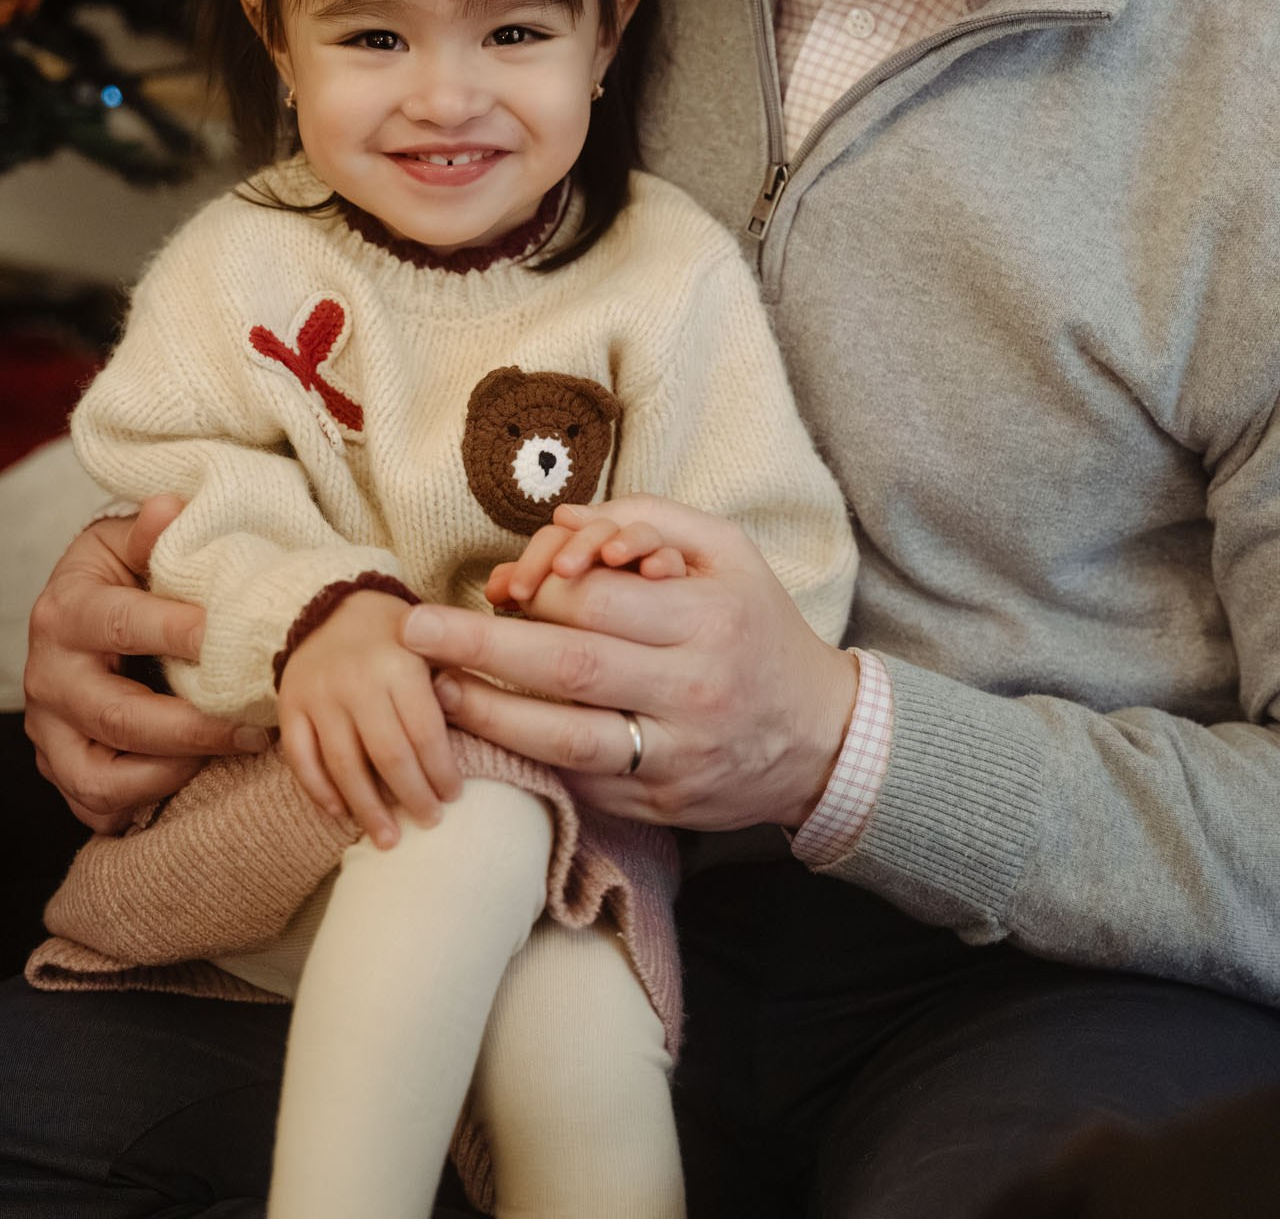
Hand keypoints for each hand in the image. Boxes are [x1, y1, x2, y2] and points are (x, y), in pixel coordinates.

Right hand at [24, 494, 264, 834]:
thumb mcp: (131, 541)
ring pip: (99, 776)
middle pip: (118, 715)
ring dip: (172, 773)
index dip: (174, 632)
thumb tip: (172, 506)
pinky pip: (94, 805)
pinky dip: (142, 804)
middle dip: (195, 726)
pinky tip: (192, 779)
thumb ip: (155, 533)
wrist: (80, 611)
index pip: (119, 624)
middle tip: (255, 724)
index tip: (229, 636)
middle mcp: (49, 674)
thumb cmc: (121, 573)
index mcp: (67, 610)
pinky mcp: (60, 763)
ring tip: (228, 752)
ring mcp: (50, 727)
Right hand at [278, 591, 462, 848]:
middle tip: (429, 822)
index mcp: (400, 663)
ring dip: (367, 809)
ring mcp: (318, 695)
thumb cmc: (397, 634)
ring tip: (389, 839)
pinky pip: (300, 759)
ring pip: (343, 765)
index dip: (441, 770)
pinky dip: (319, 791)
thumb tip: (483, 730)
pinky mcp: (287, 705)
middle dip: (412, 796)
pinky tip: (340, 814)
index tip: (454, 796)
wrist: (333, 606)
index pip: (425, 731)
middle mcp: (357, 680)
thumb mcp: (431, 643)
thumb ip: (452, 681)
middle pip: (387, 755)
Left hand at [405, 497, 858, 832]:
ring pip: (564, 738)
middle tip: (416, 629)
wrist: (820, 737)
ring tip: (436, 690)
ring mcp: (673, 754)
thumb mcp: (730, 553)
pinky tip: (484, 736)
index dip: (538, 589)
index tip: (497, 583)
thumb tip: (560, 522)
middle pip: (569, 667)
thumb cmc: (761, 628)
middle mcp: (690, 689)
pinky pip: (580, 779)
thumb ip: (649, 519)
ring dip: (488, 714)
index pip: (599, 601)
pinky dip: (526, 757)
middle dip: (482, 647)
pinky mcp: (657, 803)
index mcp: (708, 619)